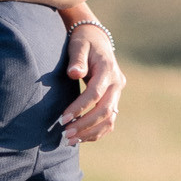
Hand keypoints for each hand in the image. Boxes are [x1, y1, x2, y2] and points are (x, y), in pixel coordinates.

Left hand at [62, 23, 124, 143]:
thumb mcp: (79, 45)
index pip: (95, 94)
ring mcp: (117, 93)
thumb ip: (77, 59)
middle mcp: (117, 83)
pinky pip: (109, 120)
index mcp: (108, 69)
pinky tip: (81, 138)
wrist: (97, 39)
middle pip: (105, 111)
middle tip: (66, 134)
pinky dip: (97, 132)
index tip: (63, 118)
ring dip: (91, 132)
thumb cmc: (84, 41)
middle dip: (85, 125)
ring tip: (71, 140)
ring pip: (110, 119)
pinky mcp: (114, 99)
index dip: (80, 107)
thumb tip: (74, 73)